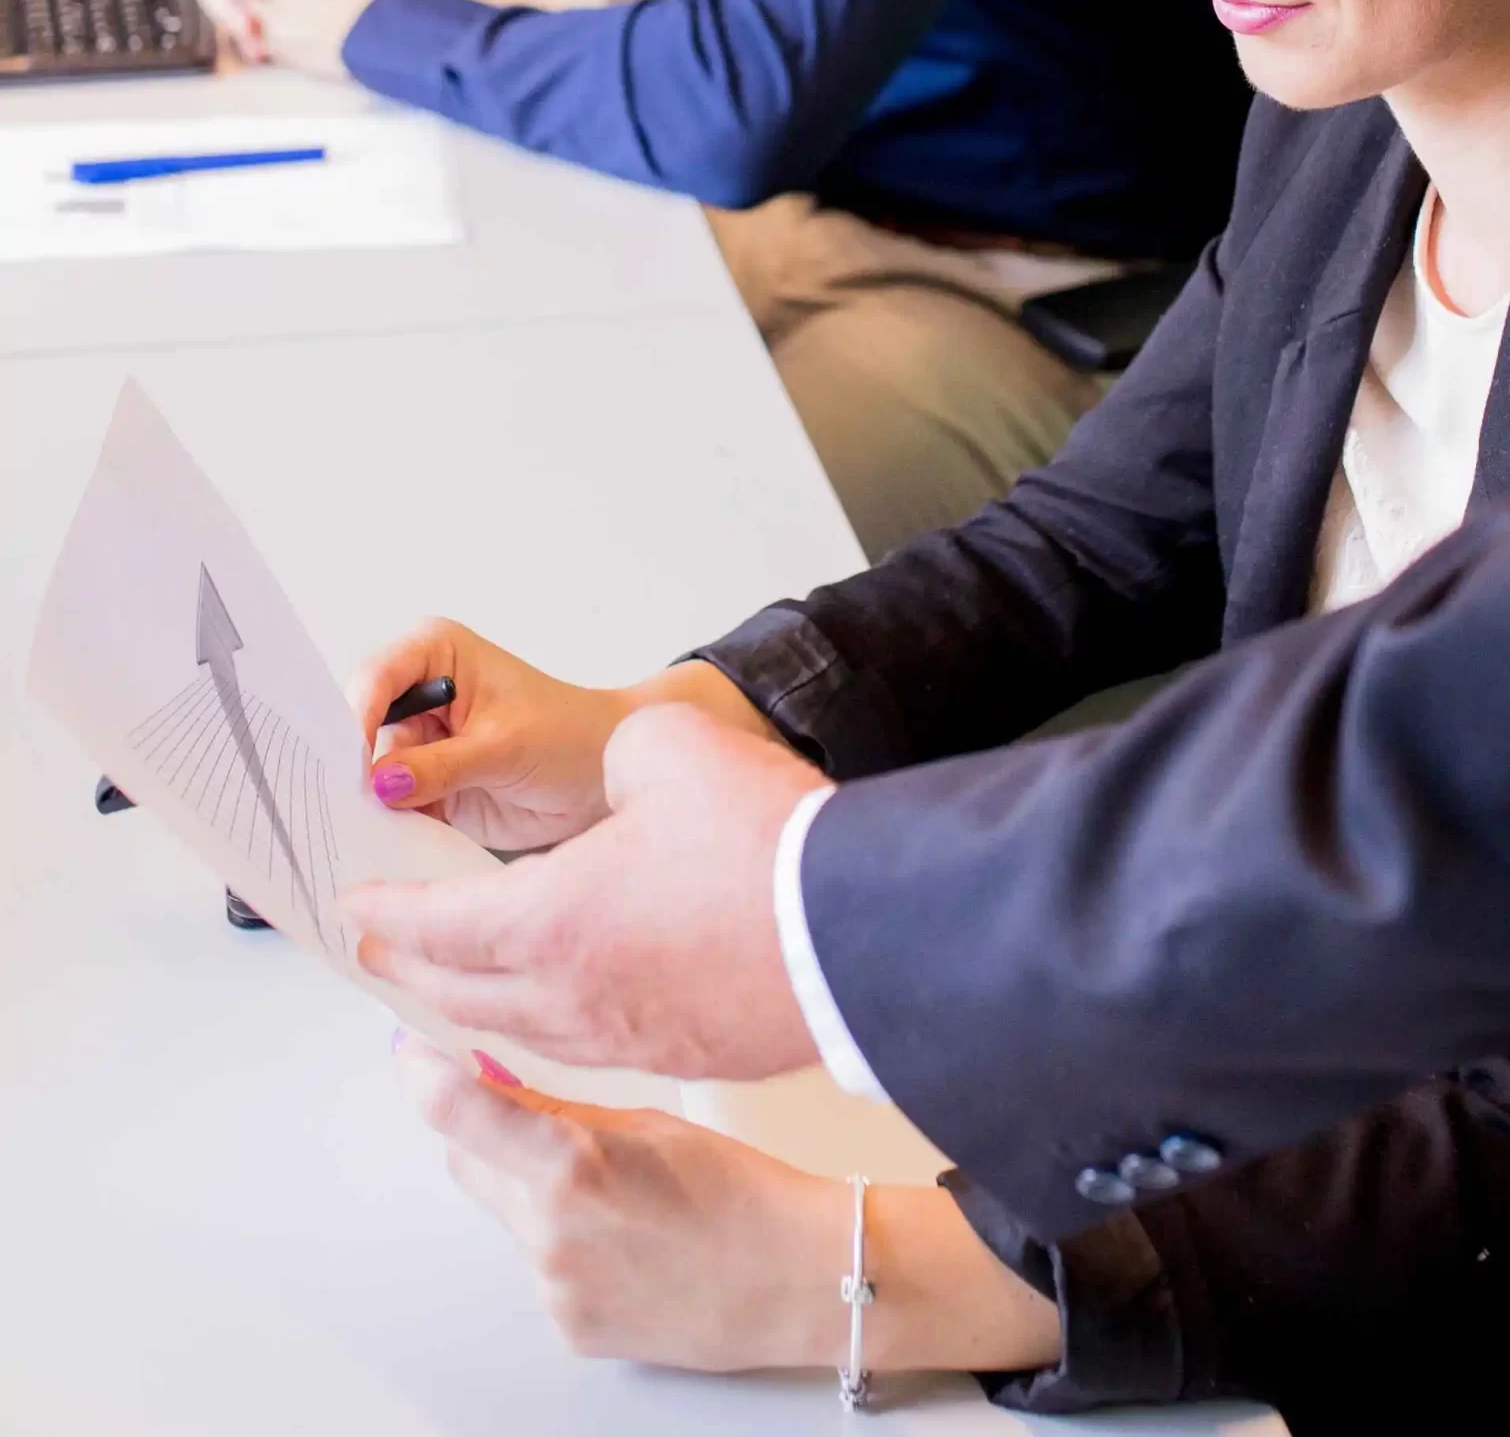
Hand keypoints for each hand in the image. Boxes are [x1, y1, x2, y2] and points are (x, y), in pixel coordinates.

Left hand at [344, 703, 826, 1077]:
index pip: (437, 922)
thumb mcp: (670, 747)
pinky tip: (571, 1003)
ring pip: (522, 1029)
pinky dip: (551, 1021)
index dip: (390, 909)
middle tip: (387, 948)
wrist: (861, 930)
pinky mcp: (684, 1052)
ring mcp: (627, 1036)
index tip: (359, 905)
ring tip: (464, 981)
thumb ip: (621, 758)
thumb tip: (627, 782)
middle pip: (462, 993)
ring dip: (477, 1002)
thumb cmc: (765, 848)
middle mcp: (571, 994)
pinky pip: (587, 1043)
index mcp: (547, 921)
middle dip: (414, 967)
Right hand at [350, 618, 777, 853]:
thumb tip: (381, 783)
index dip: (355, 719)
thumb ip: (440, 765)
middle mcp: (417, 695)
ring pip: (365, 775)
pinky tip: (368, 849)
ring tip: (347, 834)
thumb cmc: (571, 736)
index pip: (376, 679)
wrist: (603, 779)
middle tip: (326, 804)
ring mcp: (416, 744)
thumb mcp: (504, 747)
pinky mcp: (421, 787)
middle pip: (356, 727)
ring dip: (360, 805)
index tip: (349, 764)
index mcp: (436, 654)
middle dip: (346, 765)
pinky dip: (379, 829)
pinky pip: (385, 810)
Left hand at [393, 1038, 1062, 1374]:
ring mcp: (553, 1289)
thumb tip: (505, 1088)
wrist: (793, 1281)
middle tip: (535, 1114)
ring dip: (535, 1191)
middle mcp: (549, 1235)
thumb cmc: (746, 1192)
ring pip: (509, 1216)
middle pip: (471, 1166)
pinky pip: (541, 1265)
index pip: (463, 1115)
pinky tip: (630, 1236)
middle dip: (488, 1133)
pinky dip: (567, 1242)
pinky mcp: (566, 1326)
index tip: (407, 1054)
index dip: (423, 1079)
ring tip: (620, 1189)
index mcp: (573, 1168)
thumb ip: (569, 1112)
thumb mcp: (657, 1122)